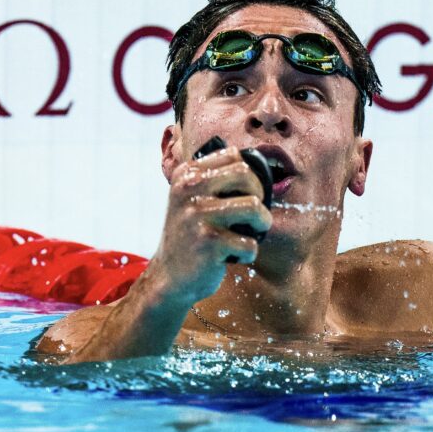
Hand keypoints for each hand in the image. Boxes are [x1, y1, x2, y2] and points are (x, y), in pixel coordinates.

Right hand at [154, 145, 271, 302]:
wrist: (169, 276)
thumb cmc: (192, 235)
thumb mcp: (192, 199)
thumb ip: (216, 179)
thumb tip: (261, 166)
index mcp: (186, 174)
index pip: (232, 155)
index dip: (249, 174)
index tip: (247, 193)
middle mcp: (189, 189)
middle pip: (246, 175)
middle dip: (260, 194)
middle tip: (255, 214)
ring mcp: (198, 215)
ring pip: (255, 206)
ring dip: (263, 223)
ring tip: (254, 232)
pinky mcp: (209, 242)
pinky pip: (250, 243)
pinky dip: (249, 252)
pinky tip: (235, 256)